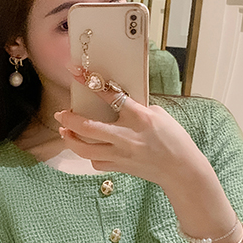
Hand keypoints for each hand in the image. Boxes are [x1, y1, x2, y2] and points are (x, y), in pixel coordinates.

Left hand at [55, 66, 207, 194]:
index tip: (76, 72)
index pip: (111, 96)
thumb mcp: (160, 115)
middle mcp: (127, 137)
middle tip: (61, 114)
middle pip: (89, 128)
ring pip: (86, 149)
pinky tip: (87, 148)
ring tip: (64, 132)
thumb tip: (120, 103)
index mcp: (140, 118)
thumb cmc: (174, 139)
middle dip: (70, 120)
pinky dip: (88, 154)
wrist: (181, 170)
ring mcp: (121, 154)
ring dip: (71, 140)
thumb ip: (138, 108)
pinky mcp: (120, 167)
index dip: (92, 83)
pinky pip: (96, 161)